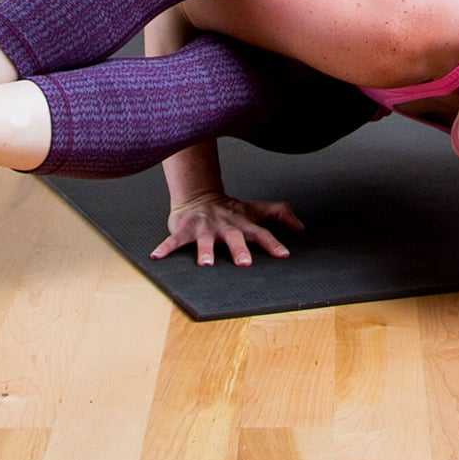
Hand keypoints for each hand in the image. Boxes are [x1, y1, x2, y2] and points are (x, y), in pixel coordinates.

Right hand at [151, 192, 304, 267]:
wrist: (199, 195)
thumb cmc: (231, 209)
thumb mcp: (255, 210)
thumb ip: (279, 214)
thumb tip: (302, 227)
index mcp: (242, 224)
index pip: (261, 233)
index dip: (273, 243)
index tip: (284, 255)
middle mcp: (225, 225)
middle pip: (234, 237)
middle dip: (239, 250)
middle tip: (244, 264)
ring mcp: (205, 226)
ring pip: (205, 239)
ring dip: (205, 250)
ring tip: (206, 264)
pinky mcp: (186, 227)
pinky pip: (175, 239)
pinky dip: (165, 247)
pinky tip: (157, 256)